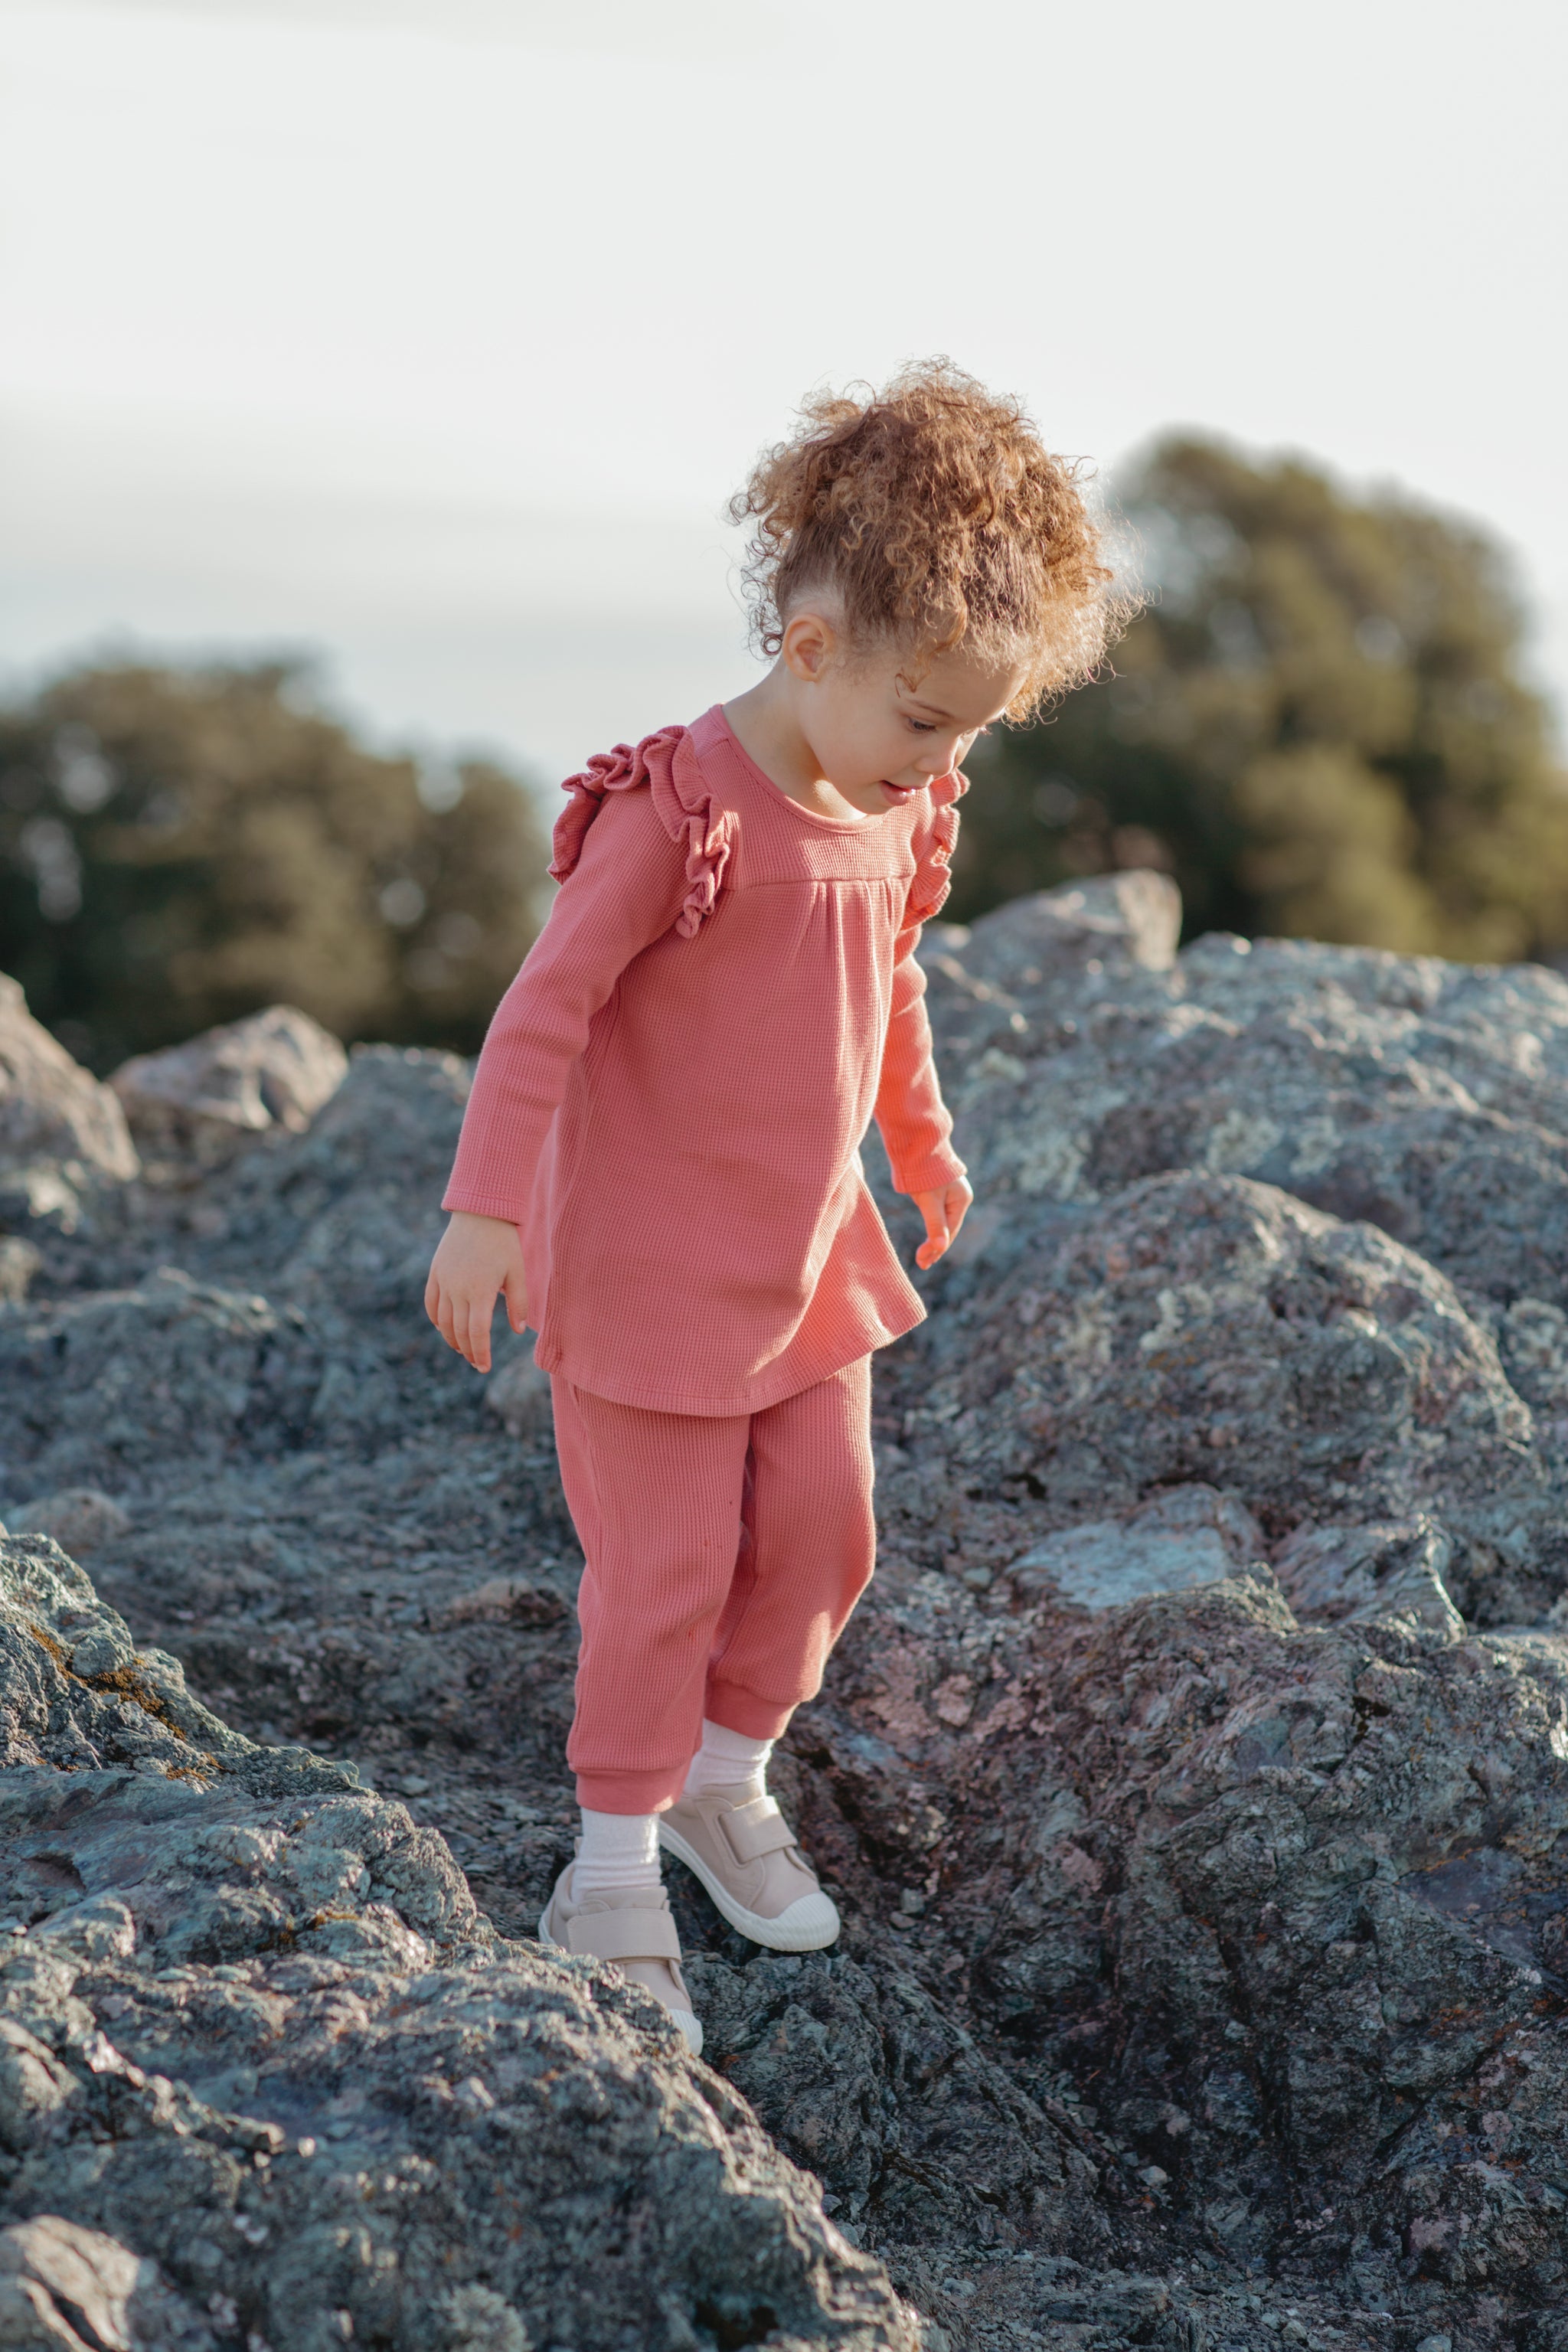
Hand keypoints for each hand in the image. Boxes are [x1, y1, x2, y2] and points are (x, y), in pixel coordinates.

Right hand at [425, 1211, 528, 1372]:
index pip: (477, 1333)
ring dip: (451, 1339)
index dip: (480, 1353)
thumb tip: (518, 1331)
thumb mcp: (517, 1272)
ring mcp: (443, 1281)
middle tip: (476, 1363)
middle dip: (468, 1351)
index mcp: (480, 1292)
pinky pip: (430, 1303)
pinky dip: (436, 1320)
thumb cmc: (504, 1243)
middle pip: (459, 1331)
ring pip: (442, 1321)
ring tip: (462, 1349)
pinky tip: (444, 1328)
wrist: (480, 1213)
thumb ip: (518, 1303)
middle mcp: (458, 1290)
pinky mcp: (435, 1273)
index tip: (484, 1367)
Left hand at [912, 1178, 973, 1269]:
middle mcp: (959, 1198)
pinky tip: (926, 1238)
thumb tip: (940, 1249)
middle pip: (948, 1229)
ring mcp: (949, 1194)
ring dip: (932, 1239)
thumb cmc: (924, 1171)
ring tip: (922, 1257)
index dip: (937, 1249)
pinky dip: (930, 1227)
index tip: (923, 1262)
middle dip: (935, 1247)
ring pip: (942, 1223)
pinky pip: (936, 1214)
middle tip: (922, 1264)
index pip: (950, 1231)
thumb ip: (935, 1224)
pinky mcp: (938, 1191)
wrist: (916, 1145)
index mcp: (962, 1199)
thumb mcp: (929, 1201)